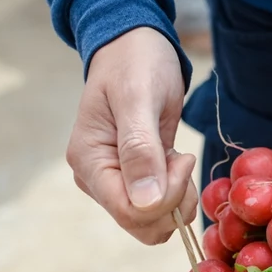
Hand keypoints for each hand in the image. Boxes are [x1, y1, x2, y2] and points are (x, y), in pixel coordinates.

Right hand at [66, 27, 197, 244]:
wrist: (135, 48)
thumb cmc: (136, 64)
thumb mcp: (139, 98)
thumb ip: (140, 150)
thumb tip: (144, 203)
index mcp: (88, 162)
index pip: (130, 212)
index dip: (165, 199)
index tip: (182, 159)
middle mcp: (95, 179)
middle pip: (141, 223)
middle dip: (173, 201)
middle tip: (183, 159)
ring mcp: (112, 182)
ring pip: (152, 222)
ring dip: (178, 197)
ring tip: (179, 157)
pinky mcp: (131, 182)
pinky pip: (158, 208)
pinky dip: (176, 192)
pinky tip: (175, 161)